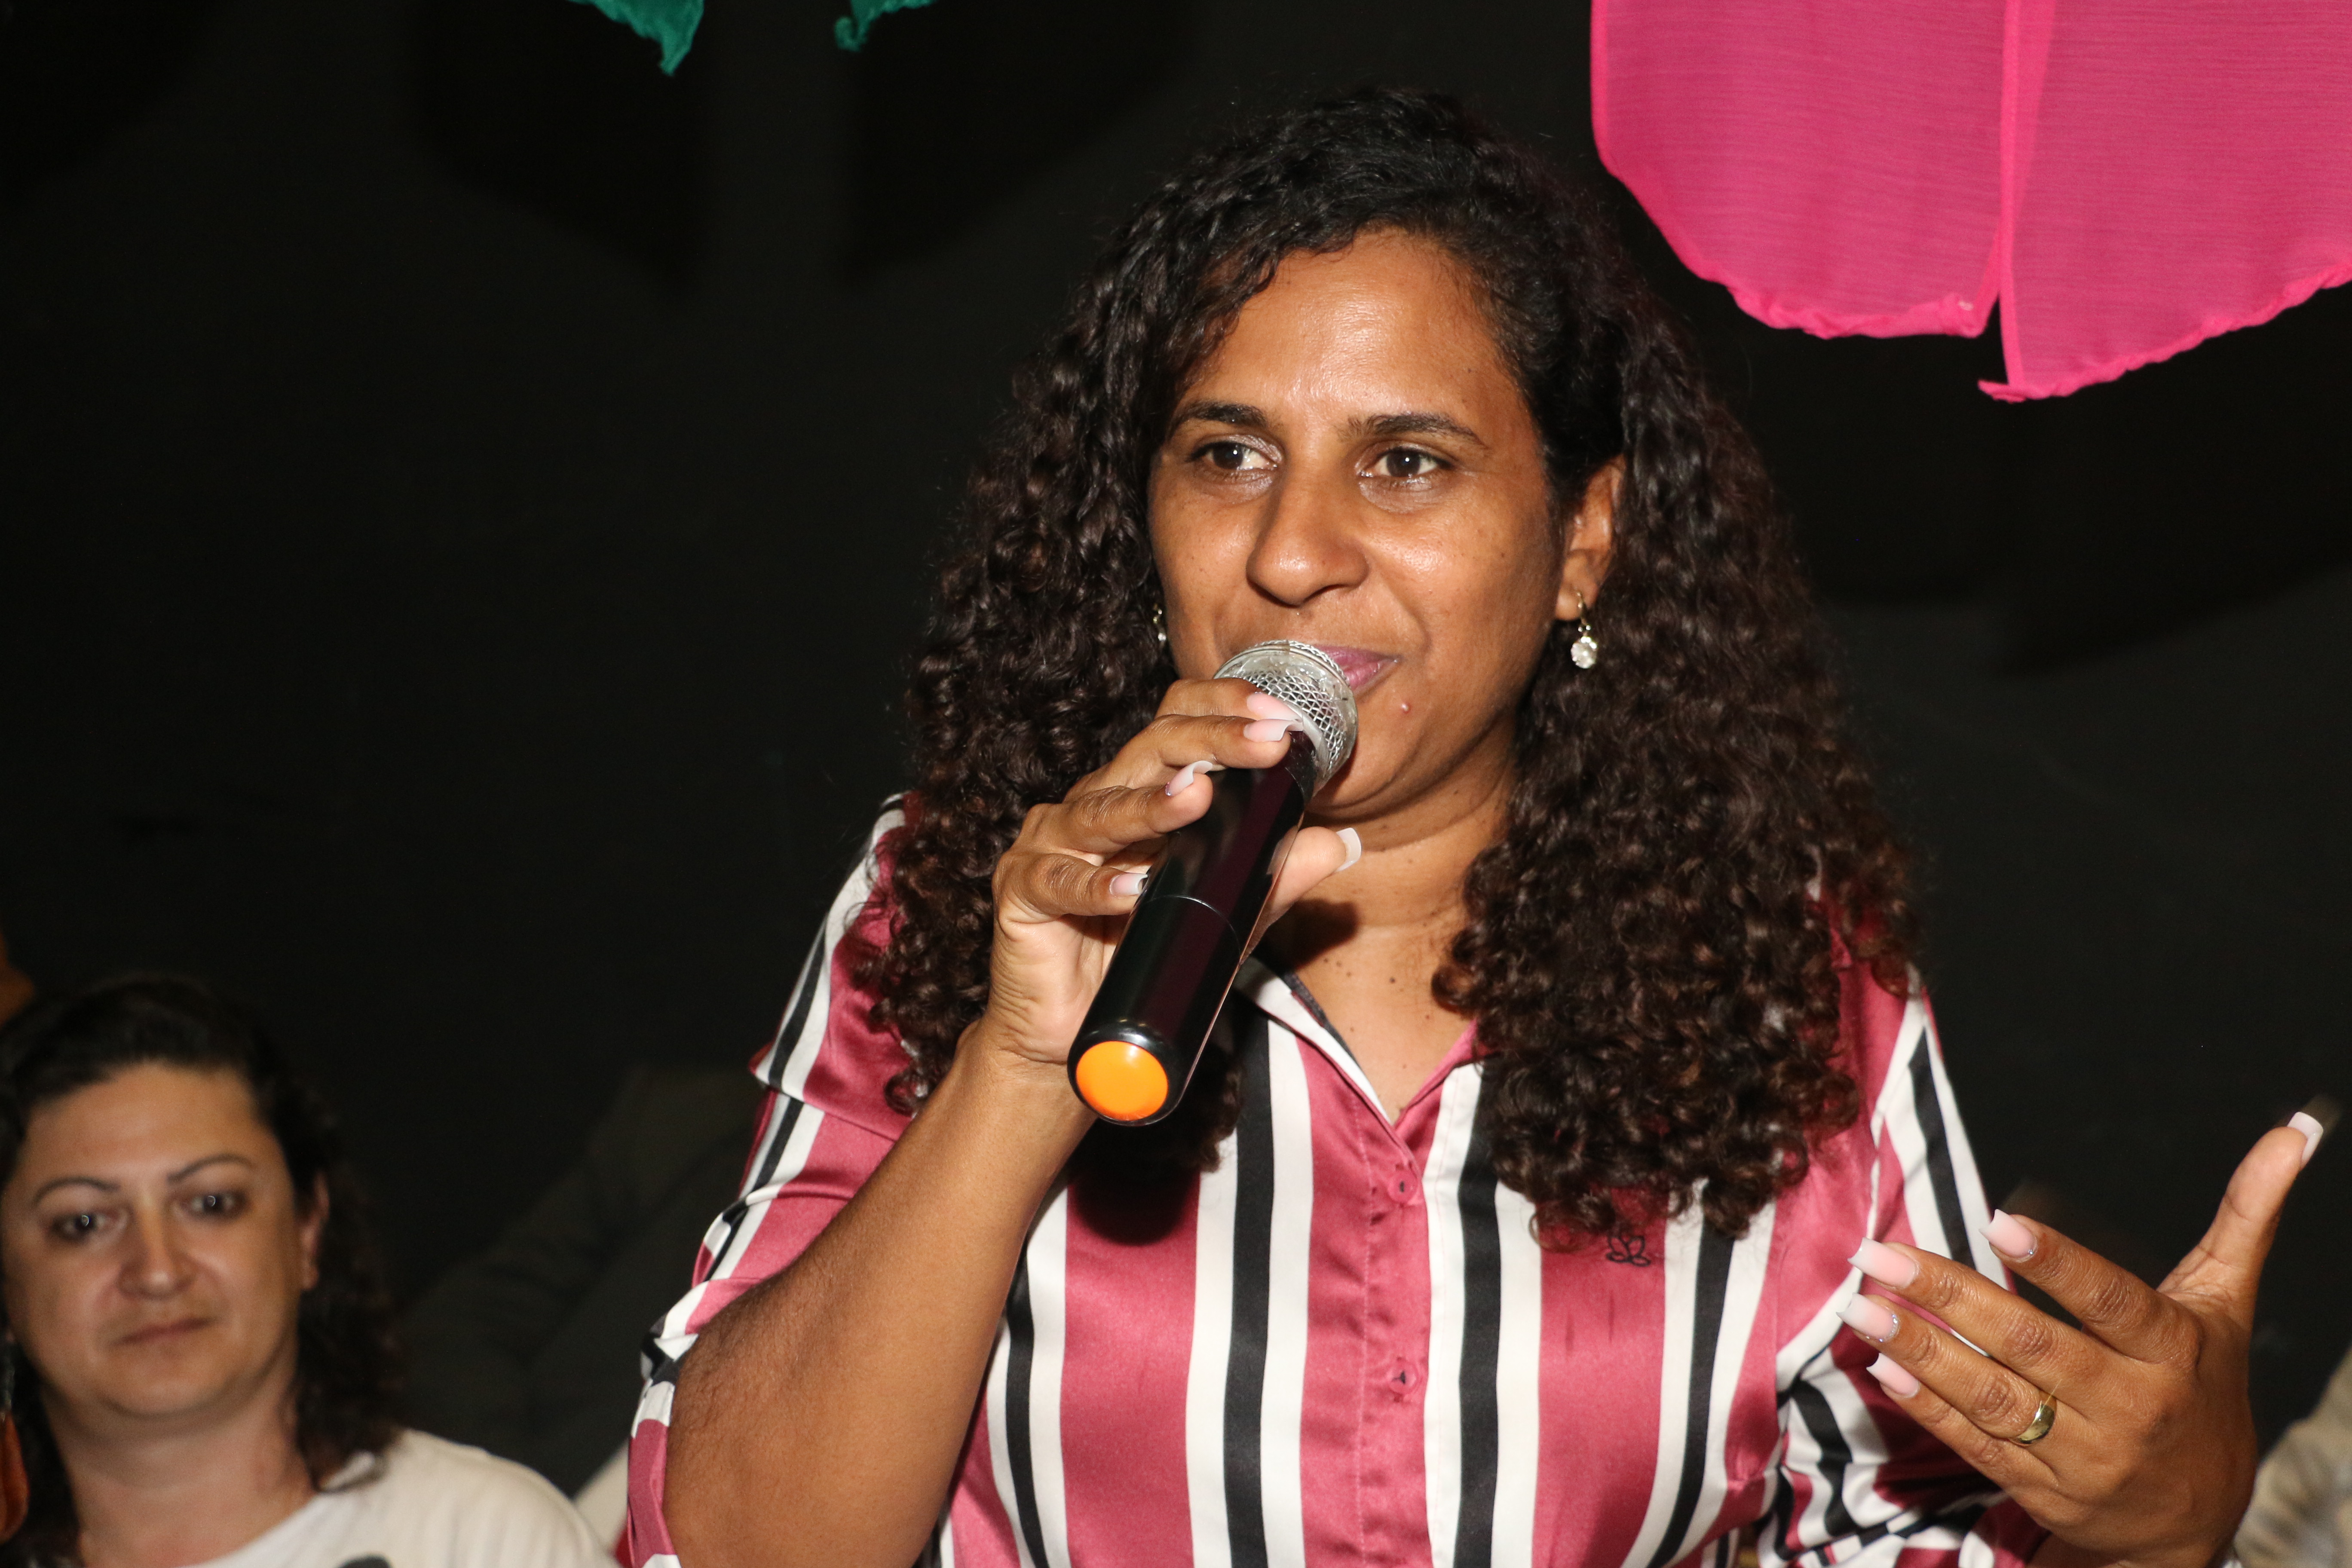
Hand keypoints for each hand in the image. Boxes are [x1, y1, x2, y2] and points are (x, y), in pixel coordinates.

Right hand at [972, 677, 1355, 1083]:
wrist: (1074, 1033)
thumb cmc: (1143, 958)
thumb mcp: (1222, 915)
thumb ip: (1272, 878)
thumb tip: (1340, 845)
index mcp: (1139, 793)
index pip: (1176, 724)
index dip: (1222, 709)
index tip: (1280, 717)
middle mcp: (1093, 804)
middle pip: (1148, 751)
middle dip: (1211, 741)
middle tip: (1265, 740)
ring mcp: (1053, 843)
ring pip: (1100, 810)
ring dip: (1151, 805)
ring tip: (1197, 796)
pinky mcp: (1022, 891)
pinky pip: (1058, 881)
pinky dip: (1094, 886)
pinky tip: (1129, 891)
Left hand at [1840, 1115, 2325, 1567]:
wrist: (2200, 1517)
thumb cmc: (2202, 1385)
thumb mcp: (2224, 1301)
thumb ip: (2247, 1217)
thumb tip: (2293, 1131)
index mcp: (2172, 1351)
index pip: (2110, 1303)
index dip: (2057, 1263)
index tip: (1997, 1222)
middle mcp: (2131, 1405)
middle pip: (2032, 1346)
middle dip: (1950, 1297)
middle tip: (1881, 1254)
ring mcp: (2086, 1456)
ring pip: (1994, 1397)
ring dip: (1921, 1351)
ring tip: (1861, 1307)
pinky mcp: (2047, 1492)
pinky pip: (1980, 1447)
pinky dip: (1929, 1409)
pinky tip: (1882, 1368)